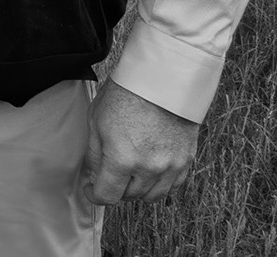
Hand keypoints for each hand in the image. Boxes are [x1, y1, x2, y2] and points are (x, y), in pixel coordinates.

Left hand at [80, 79, 199, 204]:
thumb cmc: (125, 95)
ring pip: (152, 196)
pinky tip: (149, 172)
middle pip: (129, 197)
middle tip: (108, 176)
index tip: (90, 188)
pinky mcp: (186, 160)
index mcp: (122, 159)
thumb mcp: (96, 121)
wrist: (162, 80)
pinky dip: (159, 184)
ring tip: (129, 175)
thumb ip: (94, 153)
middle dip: (115, 189)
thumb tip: (93, 173)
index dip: (95, 195)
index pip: (107, 195)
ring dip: (137, 190)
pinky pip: (172, 186)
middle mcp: (149, 168)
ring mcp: (171, 166)